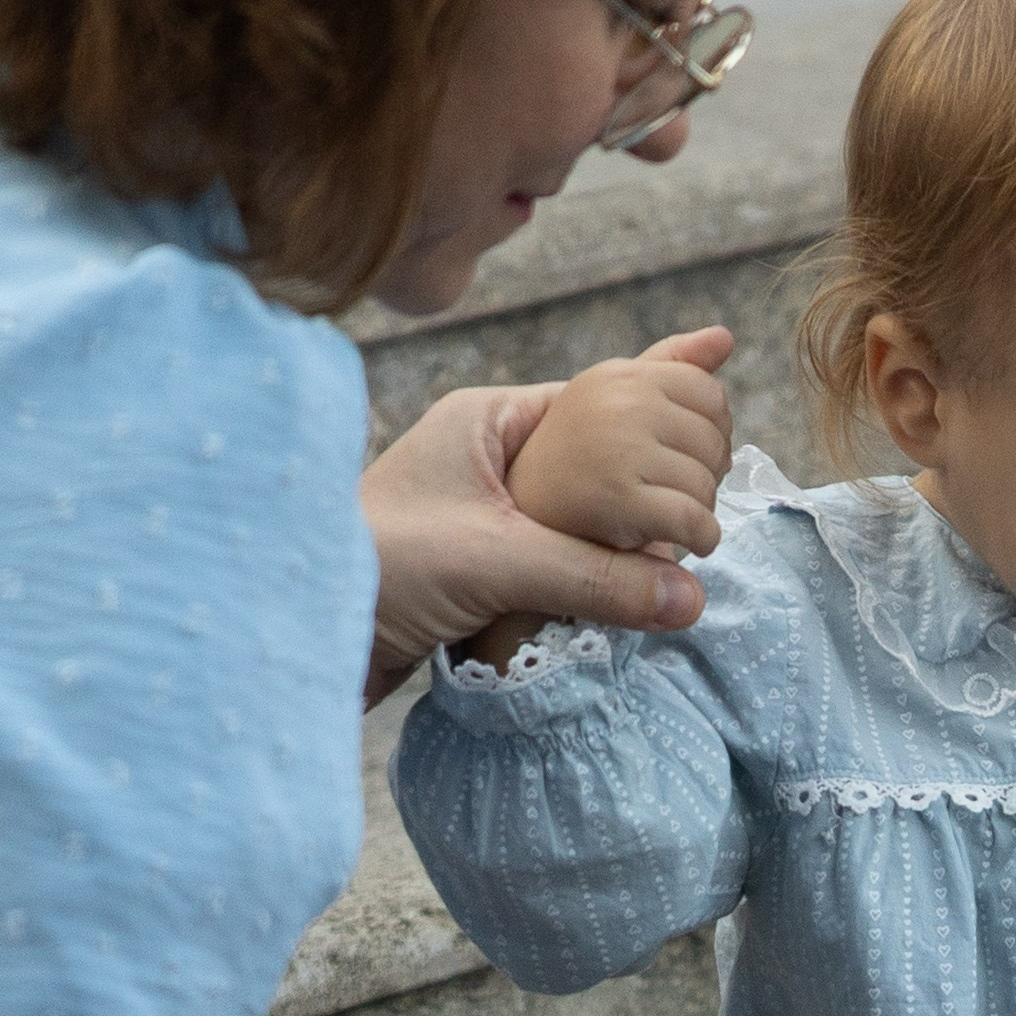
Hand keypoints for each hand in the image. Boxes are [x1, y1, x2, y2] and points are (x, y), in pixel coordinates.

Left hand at [359, 328, 733, 703]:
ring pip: (576, 507)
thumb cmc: (376, 570)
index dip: (656, 393)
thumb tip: (691, 598)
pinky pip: (554, 554)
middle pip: (593, 450)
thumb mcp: (497, 564)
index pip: (592, 399)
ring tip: (694, 521)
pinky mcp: (473, 567)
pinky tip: (636, 576)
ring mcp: (478, 513)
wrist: (295, 639)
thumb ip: (596, 578)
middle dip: (652, 457)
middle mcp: (482, 460)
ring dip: (626, 518)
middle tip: (719, 459)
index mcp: (483, 423)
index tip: (716, 376)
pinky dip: (595, 561)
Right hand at [508, 334, 732, 558]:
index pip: (709, 394)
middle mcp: (619, 403)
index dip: (711, 432)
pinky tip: (687, 543)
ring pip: (706, 484)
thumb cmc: (574, 458)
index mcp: (621, 375)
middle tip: (671, 491)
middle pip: (713, 441)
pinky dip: (702, 539)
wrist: (516, 512)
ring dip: (700, 511)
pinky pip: (694, 520)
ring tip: (664, 515)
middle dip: (706, 473)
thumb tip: (725, 337)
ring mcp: (618, 449)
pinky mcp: (618, 501)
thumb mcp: (614, 396)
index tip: (685, 457)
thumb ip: (669, 366)